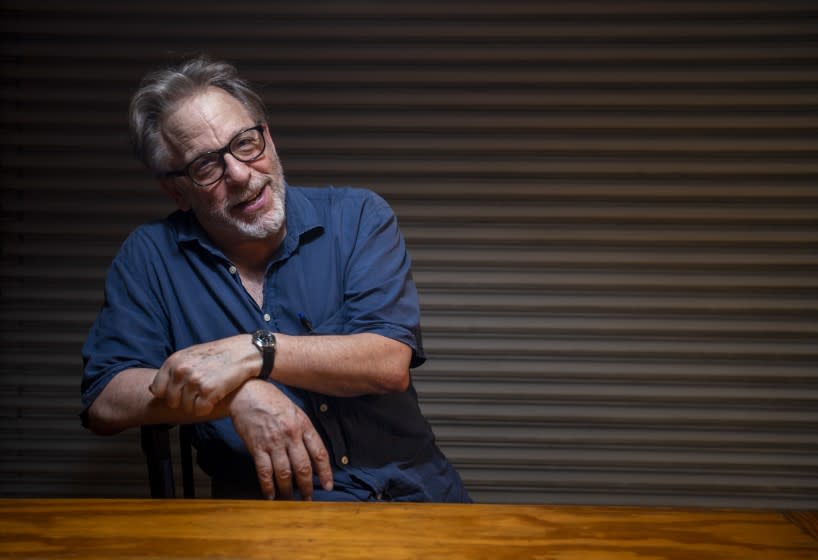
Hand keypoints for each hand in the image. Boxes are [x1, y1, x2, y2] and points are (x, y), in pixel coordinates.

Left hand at [149, 335, 257, 415]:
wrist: (246, 352)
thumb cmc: (220, 354)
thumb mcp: (191, 355)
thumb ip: (173, 370)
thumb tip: (152, 390)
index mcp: (174, 361)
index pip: (158, 390)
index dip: (170, 394)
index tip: (183, 391)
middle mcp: (181, 371)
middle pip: (172, 401)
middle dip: (185, 401)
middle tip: (200, 392)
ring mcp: (194, 381)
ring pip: (186, 408)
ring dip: (198, 404)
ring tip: (211, 391)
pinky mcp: (209, 391)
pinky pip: (200, 410)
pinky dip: (209, 408)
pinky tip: (217, 396)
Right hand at [229, 380, 333, 499]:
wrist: (247, 392)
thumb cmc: (272, 401)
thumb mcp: (296, 411)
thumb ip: (304, 431)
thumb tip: (313, 453)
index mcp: (303, 425)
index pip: (319, 453)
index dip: (325, 473)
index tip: (328, 486)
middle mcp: (291, 435)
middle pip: (303, 467)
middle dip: (307, 487)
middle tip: (308, 499)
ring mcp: (273, 442)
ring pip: (284, 473)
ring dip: (288, 490)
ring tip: (290, 500)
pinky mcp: (257, 447)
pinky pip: (264, 471)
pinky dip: (268, 486)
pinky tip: (270, 495)